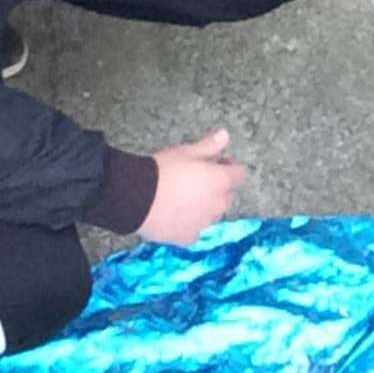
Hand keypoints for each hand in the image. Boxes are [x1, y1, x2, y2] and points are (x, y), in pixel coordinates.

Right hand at [139, 128, 245, 245]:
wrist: (135, 198)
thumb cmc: (162, 170)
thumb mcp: (186, 151)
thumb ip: (209, 145)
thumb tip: (225, 135)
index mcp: (220, 181)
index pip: (239, 174)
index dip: (228, 167)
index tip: (215, 163)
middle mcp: (218, 204)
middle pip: (227, 195)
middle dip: (217, 188)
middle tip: (196, 180)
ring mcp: (204, 223)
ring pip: (212, 214)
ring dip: (204, 207)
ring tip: (182, 198)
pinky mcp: (188, 237)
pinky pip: (194, 230)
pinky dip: (189, 224)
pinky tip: (174, 216)